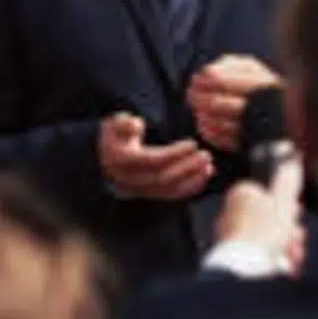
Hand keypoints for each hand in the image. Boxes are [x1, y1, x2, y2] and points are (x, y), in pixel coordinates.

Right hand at [98, 113, 213, 200]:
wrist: (108, 155)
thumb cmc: (116, 134)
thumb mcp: (115, 123)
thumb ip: (123, 122)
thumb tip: (136, 124)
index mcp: (122, 161)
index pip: (153, 160)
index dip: (175, 154)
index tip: (193, 143)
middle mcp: (130, 180)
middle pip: (163, 178)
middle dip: (188, 168)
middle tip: (207, 155)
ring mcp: (140, 190)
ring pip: (169, 191)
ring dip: (192, 180)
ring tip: (209, 166)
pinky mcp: (150, 194)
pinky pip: (171, 195)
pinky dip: (190, 188)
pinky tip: (204, 176)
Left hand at [185, 54, 281, 151]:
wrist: (284, 118)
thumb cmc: (260, 87)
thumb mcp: (251, 68)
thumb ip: (229, 65)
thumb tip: (206, 72)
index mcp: (258, 84)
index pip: (218, 80)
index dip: (202, 80)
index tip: (196, 79)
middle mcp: (256, 106)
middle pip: (215, 102)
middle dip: (197, 98)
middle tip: (190, 93)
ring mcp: (252, 128)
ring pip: (216, 122)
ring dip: (201, 114)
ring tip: (196, 107)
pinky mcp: (247, 144)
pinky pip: (220, 140)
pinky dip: (208, 131)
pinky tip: (203, 122)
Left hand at [214, 155, 306, 273]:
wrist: (246, 268)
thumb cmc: (264, 232)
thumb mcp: (283, 201)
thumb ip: (289, 182)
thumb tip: (292, 160)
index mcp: (241, 194)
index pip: (269, 195)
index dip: (287, 206)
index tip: (296, 214)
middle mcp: (232, 213)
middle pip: (271, 218)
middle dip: (290, 230)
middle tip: (296, 239)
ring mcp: (232, 236)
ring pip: (268, 239)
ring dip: (287, 247)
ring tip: (293, 256)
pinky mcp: (236, 257)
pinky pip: (261, 256)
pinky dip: (277, 260)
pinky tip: (287, 267)